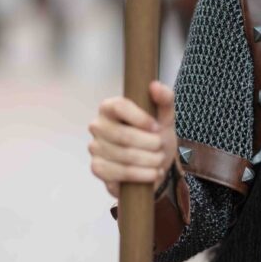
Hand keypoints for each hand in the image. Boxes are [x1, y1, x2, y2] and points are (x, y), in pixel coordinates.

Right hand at [88, 81, 177, 197]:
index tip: (157, 127)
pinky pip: (118, 173)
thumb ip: (164, 98)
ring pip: (123, 157)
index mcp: (109, 107)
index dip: (141, 118)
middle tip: (161, 147)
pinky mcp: (97, 168)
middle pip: (123, 136)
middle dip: (149, 144)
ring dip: (148, 161)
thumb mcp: (165, 116)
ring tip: (159, 160)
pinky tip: (152, 173)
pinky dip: (141, 176)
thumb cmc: (155, 134)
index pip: (120, 106)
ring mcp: (95, 147)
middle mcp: (97, 125)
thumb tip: (155, 85)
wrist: (154, 162)